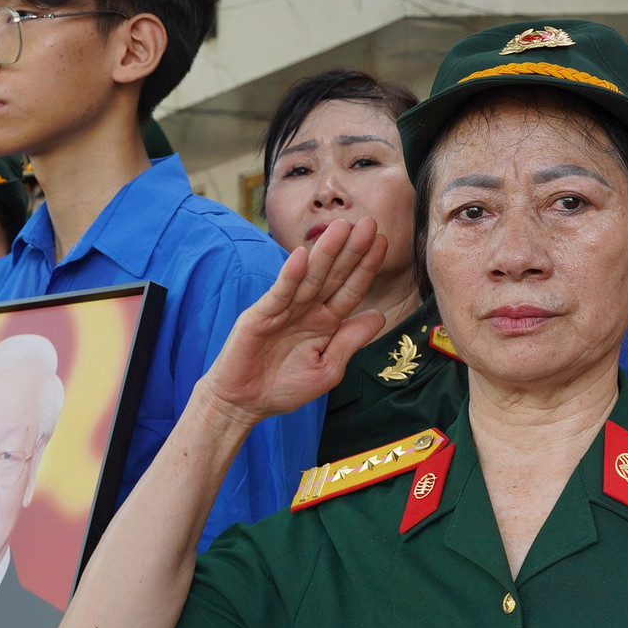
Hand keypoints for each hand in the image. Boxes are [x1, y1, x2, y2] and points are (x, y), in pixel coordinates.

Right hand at [201, 218, 386, 427]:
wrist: (245, 403)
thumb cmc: (284, 388)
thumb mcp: (328, 368)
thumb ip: (350, 342)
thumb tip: (379, 316)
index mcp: (326, 322)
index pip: (350, 290)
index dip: (365, 267)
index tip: (382, 242)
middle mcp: (307, 310)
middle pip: (333, 276)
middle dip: (351, 250)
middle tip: (368, 223)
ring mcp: (283, 310)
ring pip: (309, 278)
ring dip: (325, 253)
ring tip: (341, 228)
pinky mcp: (261, 315)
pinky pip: (279, 293)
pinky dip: (290, 275)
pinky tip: (302, 256)